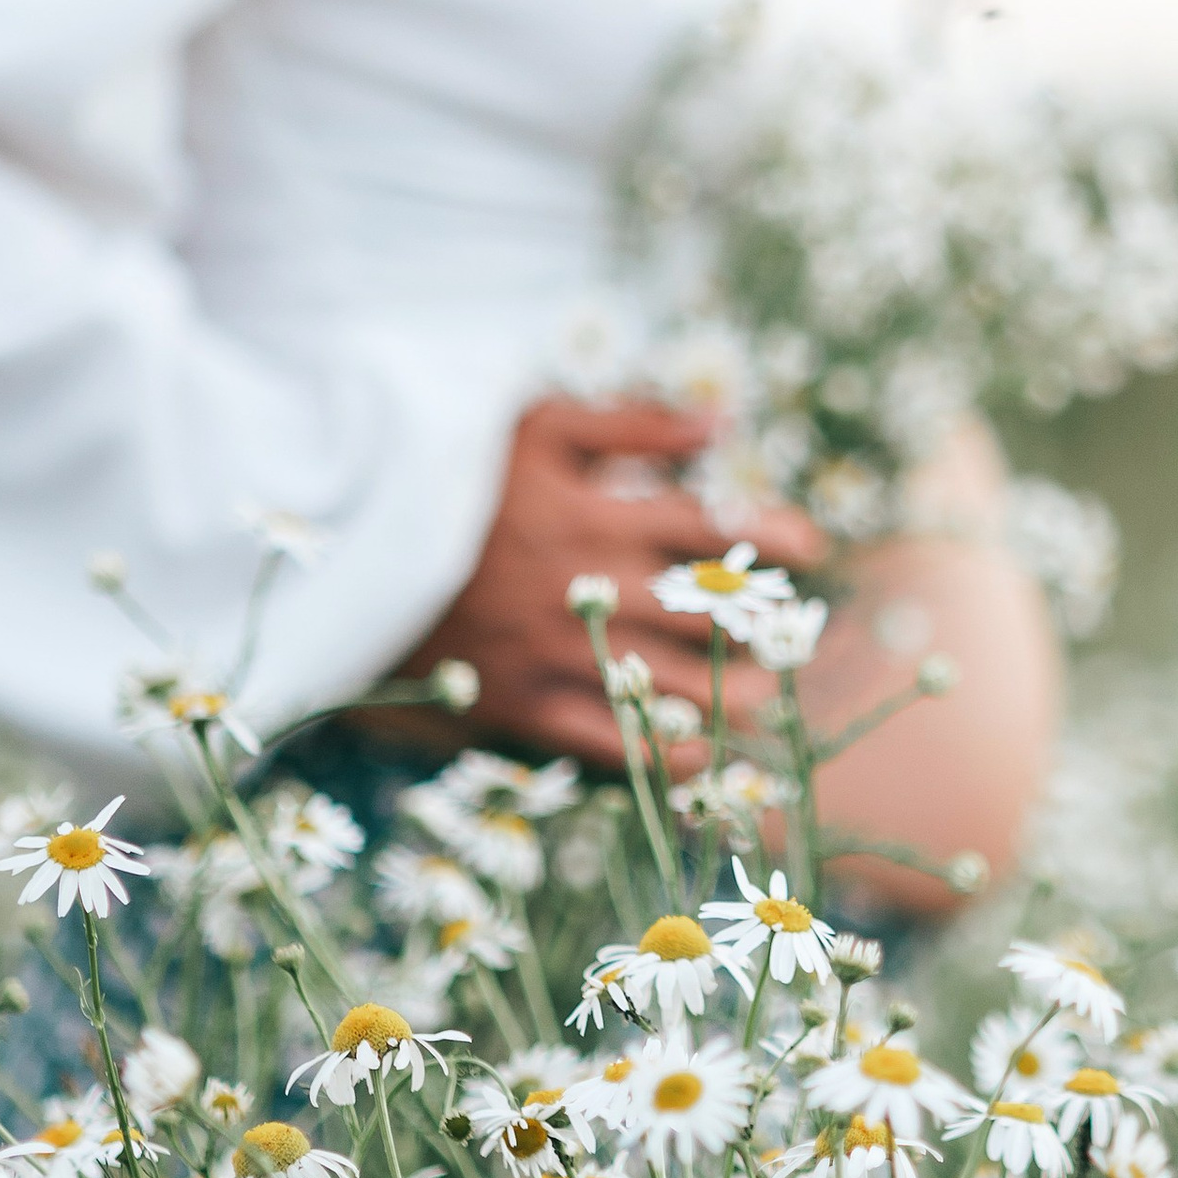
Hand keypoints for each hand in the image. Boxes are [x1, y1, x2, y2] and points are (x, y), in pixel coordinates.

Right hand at [404, 397, 823, 771]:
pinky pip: (610, 742)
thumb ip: (631, 424)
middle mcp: (587, 588)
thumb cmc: (457, 483)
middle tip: (799, 638)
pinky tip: (709, 755)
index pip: (709, 528)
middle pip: (702, 618)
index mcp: (596, 517)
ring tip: (771, 698)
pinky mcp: (525, 703)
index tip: (814, 549)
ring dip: (732, 695)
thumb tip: (720, 422)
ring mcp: (558, 652)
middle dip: (763, 630)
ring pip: (671, 684)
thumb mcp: (536, 428)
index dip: (771, 537)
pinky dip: (666, 752)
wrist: (362, 556)